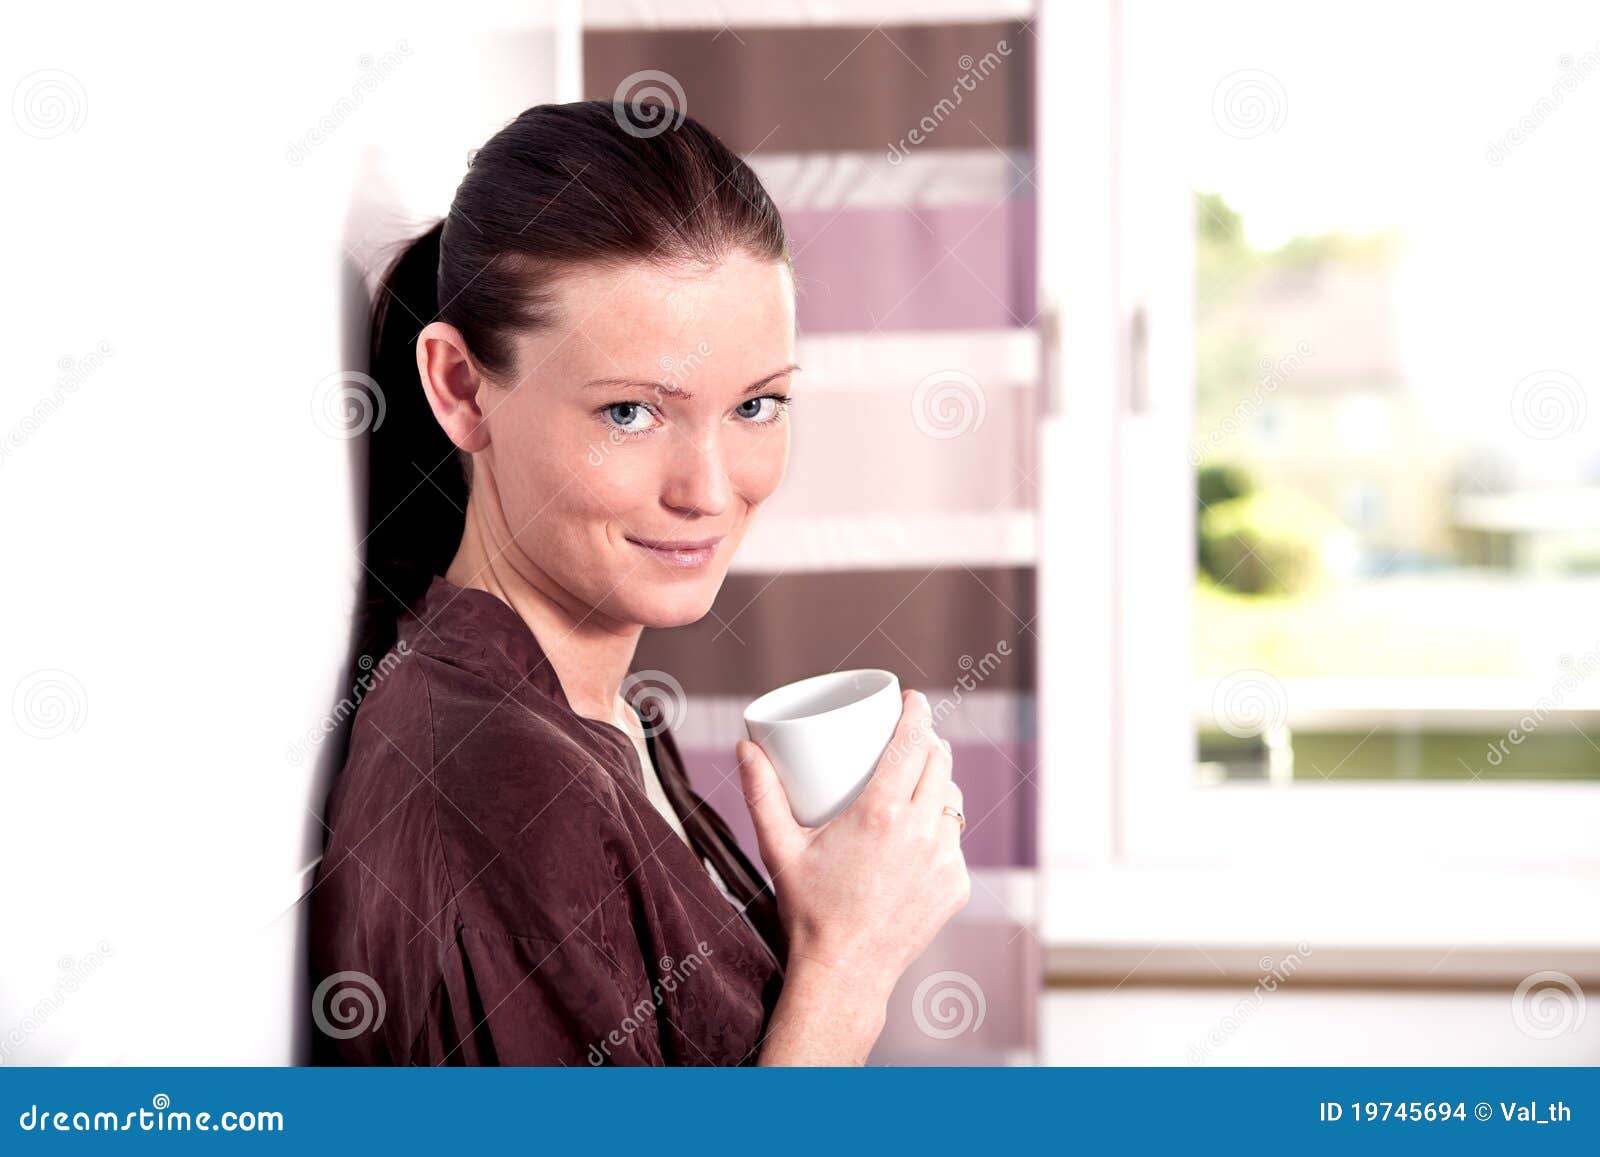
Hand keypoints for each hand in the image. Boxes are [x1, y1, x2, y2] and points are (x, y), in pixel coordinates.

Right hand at [736, 689, 969, 1007]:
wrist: (845, 973)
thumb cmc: (808, 910)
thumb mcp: (779, 848)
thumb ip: (761, 795)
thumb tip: (744, 746)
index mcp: (883, 814)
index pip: (912, 744)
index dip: (917, 714)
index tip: (913, 699)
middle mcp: (922, 832)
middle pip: (940, 764)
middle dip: (929, 743)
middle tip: (909, 737)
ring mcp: (945, 861)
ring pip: (952, 802)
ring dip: (938, 785)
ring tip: (919, 779)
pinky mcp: (956, 886)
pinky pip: (954, 843)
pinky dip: (939, 830)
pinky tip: (923, 831)